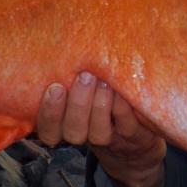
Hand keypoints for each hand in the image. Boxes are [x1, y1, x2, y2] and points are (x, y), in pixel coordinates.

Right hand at [36, 71, 166, 186]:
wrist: (138, 141)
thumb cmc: (102, 104)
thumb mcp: (82, 92)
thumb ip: (70, 78)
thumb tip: (62, 44)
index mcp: (65, 126)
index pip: (48, 130)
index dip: (49, 113)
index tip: (55, 87)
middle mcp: (85, 137)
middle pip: (73, 131)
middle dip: (77, 104)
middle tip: (85, 77)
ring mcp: (109, 140)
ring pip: (98, 133)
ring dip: (100, 106)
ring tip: (104, 81)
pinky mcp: (134, 137)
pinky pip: (126, 125)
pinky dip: (123, 107)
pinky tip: (122, 88)